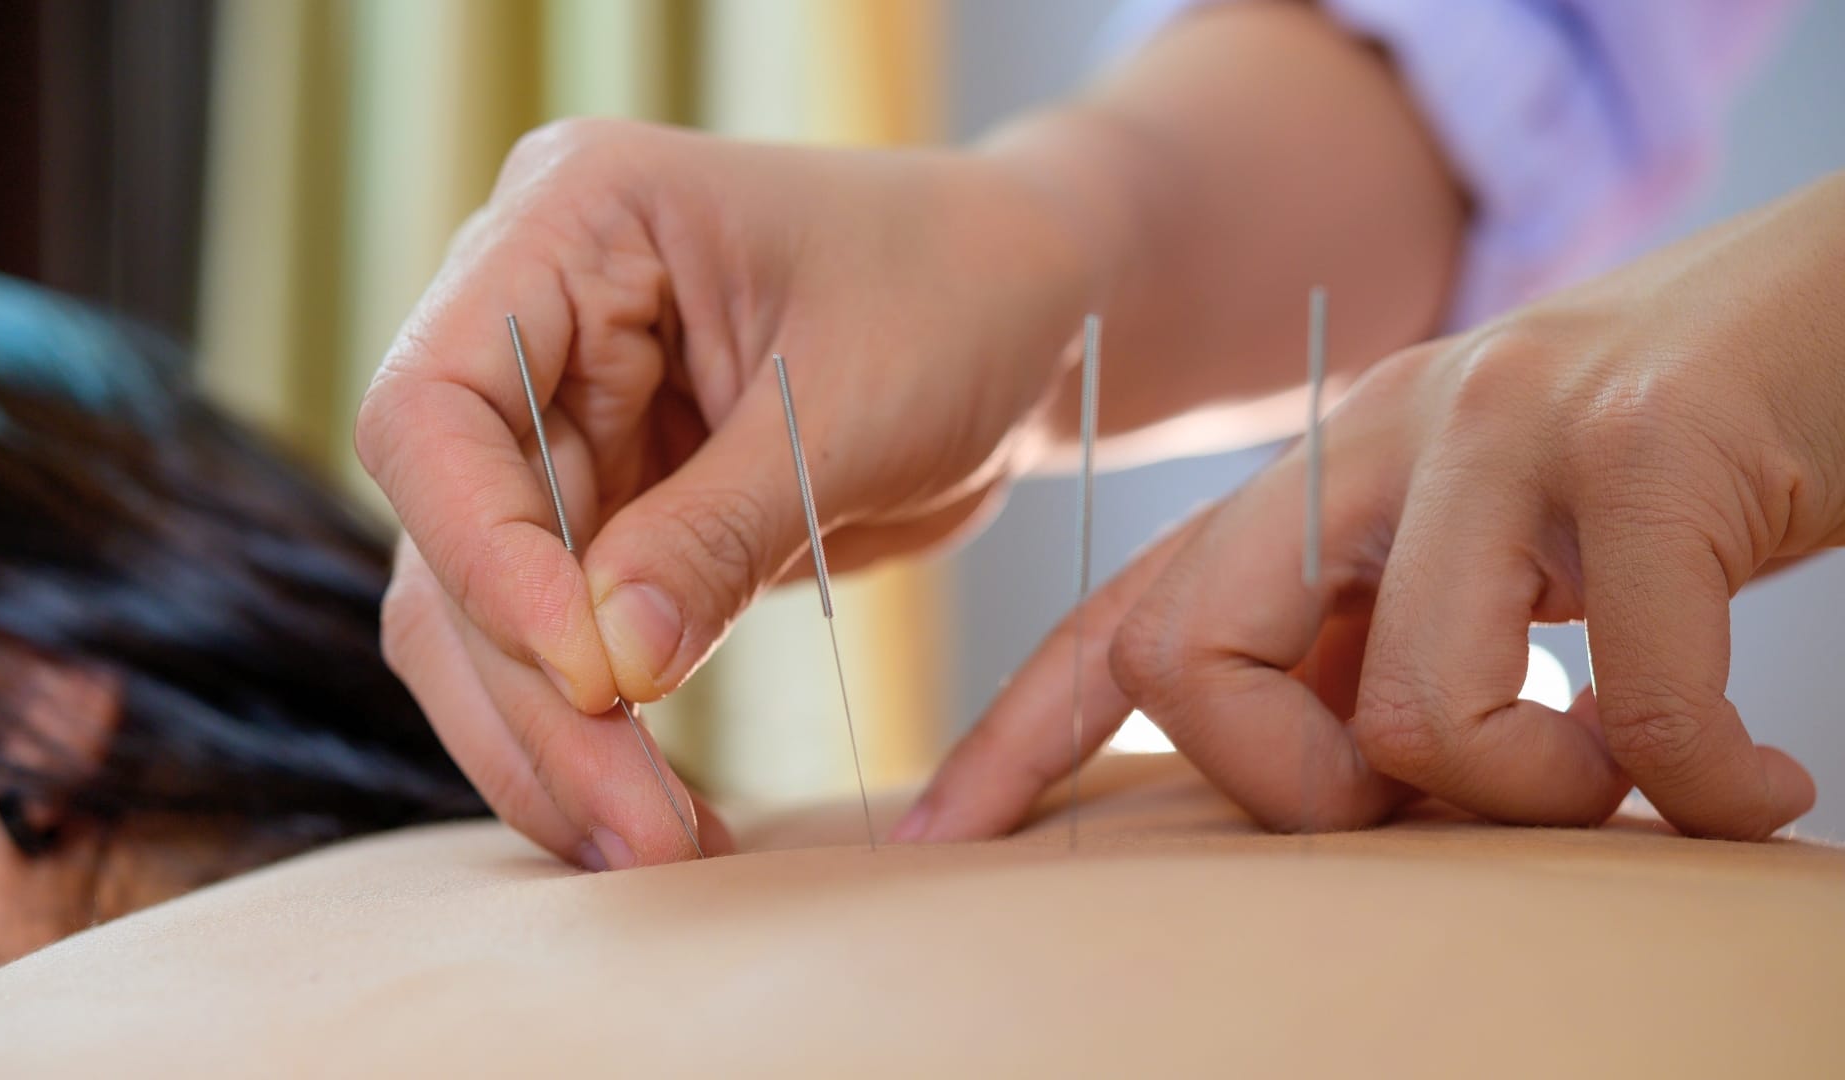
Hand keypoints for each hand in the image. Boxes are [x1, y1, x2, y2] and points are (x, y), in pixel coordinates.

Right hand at [355, 119, 1088, 862]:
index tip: (587, 676)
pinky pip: (571, 644)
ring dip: (556, 744)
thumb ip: (717, 532)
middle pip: (454, 537)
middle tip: (631, 829)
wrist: (1036, 318)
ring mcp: (569, 428)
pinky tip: (664, 819)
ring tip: (651, 850)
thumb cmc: (962, 297)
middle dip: (534, 695)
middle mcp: (538, 325)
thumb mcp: (853, 409)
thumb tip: (605, 675)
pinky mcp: (615, 515)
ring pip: (492, 614)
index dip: (482, 553)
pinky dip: (606, 739)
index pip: (435, 407)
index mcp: (572, 223)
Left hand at [905, 172, 1844, 843]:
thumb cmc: (1660, 469)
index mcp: (1323, 478)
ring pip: (1414, 708)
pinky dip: (1704, 785)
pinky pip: (1633, 705)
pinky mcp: (1648, 446)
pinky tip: (1754, 786)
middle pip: (1196, 654)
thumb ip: (1382, 652)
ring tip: (1631, 781)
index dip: (1021, 737)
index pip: (1128, 615)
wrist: (1832, 312)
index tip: (940, 839)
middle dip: (1300, 791)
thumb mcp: (1485, 560)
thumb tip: (1343, 798)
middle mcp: (1379, 437)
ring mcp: (1504, 429)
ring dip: (1533, 797)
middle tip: (1439, 806)